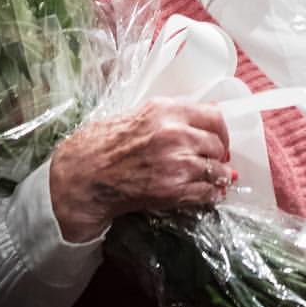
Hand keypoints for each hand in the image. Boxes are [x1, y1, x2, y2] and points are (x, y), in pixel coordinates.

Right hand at [48, 97, 233, 241]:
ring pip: (216, 171)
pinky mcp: (172, 190)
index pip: (214, 118)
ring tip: (216, 180)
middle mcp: (175, 134)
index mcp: (168, 111)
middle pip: (217, 145)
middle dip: (219, 156)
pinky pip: (206, 193)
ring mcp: (176, 163)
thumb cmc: (106, 143)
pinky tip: (207, 194)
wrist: (84, 174)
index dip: (222, 132)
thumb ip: (176, 115)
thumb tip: (211, 113)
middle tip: (216, 163)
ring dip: (219, 177)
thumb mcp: (142, 115)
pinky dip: (210, 195)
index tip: (220, 141)